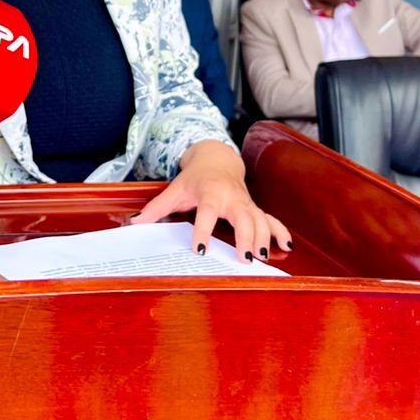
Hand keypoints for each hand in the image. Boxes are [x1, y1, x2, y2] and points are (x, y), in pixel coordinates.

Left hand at [132, 140, 291, 261]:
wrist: (216, 160)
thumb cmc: (194, 179)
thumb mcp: (174, 190)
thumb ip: (155, 208)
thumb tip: (133, 223)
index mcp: (210, 193)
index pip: (208, 211)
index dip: (204, 230)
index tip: (201, 249)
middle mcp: (232, 197)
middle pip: (243, 216)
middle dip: (246, 237)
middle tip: (245, 259)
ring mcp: (246, 203)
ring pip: (260, 220)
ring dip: (264, 239)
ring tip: (262, 259)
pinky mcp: (255, 208)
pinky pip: (272, 220)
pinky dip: (281, 233)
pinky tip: (287, 248)